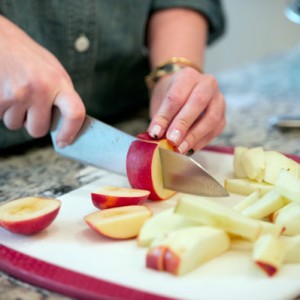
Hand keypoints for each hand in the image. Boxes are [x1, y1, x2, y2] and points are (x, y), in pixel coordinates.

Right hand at [0, 16, 84, 146]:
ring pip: (16, 125)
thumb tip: (66, 124)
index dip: (70, 131)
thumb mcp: (53, 71)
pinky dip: (2, 109)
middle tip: (31, 106)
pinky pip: (1, 118)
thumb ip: (61, 96)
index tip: (64, 141)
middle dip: (34, 123)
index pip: (75, 113)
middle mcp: (40, 88)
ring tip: (16, 92)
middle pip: (38, 130)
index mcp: (59, 81)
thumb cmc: (28, 57)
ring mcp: (17, 94)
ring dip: (16, 115)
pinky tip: (5, 91)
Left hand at [148, 67, 225, 153]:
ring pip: (211, 118)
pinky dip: (201, 142)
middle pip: (197, 102)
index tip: (155, 133)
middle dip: (183, 124)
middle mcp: (207, 84)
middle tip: (171, 140)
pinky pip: (215, 130)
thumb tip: (156, 137)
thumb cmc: (171, 97)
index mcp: (188, 76)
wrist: (186, 92)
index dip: (165, 116)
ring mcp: (219, 100)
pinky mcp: (223, 117)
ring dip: (194, 136)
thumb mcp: (161, 101)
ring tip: (179, 149)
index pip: (176, 96)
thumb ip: (160, 118)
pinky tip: (188, 149)